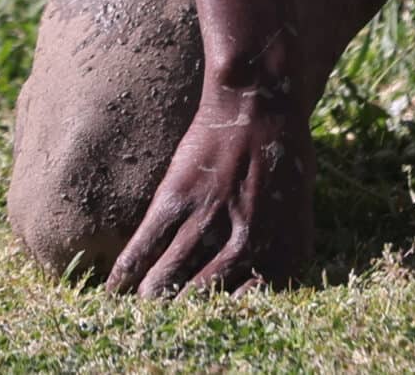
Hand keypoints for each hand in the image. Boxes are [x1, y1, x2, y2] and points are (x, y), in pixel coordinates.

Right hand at [106, 85, 314, 297]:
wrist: (259, 101)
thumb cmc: (283, 148)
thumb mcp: (299, 197)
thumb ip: (282, 238)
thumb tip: (263, 273)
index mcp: (283, 236)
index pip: (257, 293)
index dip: (233, 306)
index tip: (217, 312)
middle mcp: (249, 236)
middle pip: (206, 293)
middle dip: (184, 308)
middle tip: (169, 314)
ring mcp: (212, 217)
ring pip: (168, 278)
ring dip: (151, 297)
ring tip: (141, 307)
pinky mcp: (178, 197)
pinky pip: (144, 247)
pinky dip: (125, 272)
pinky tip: (115, 287)